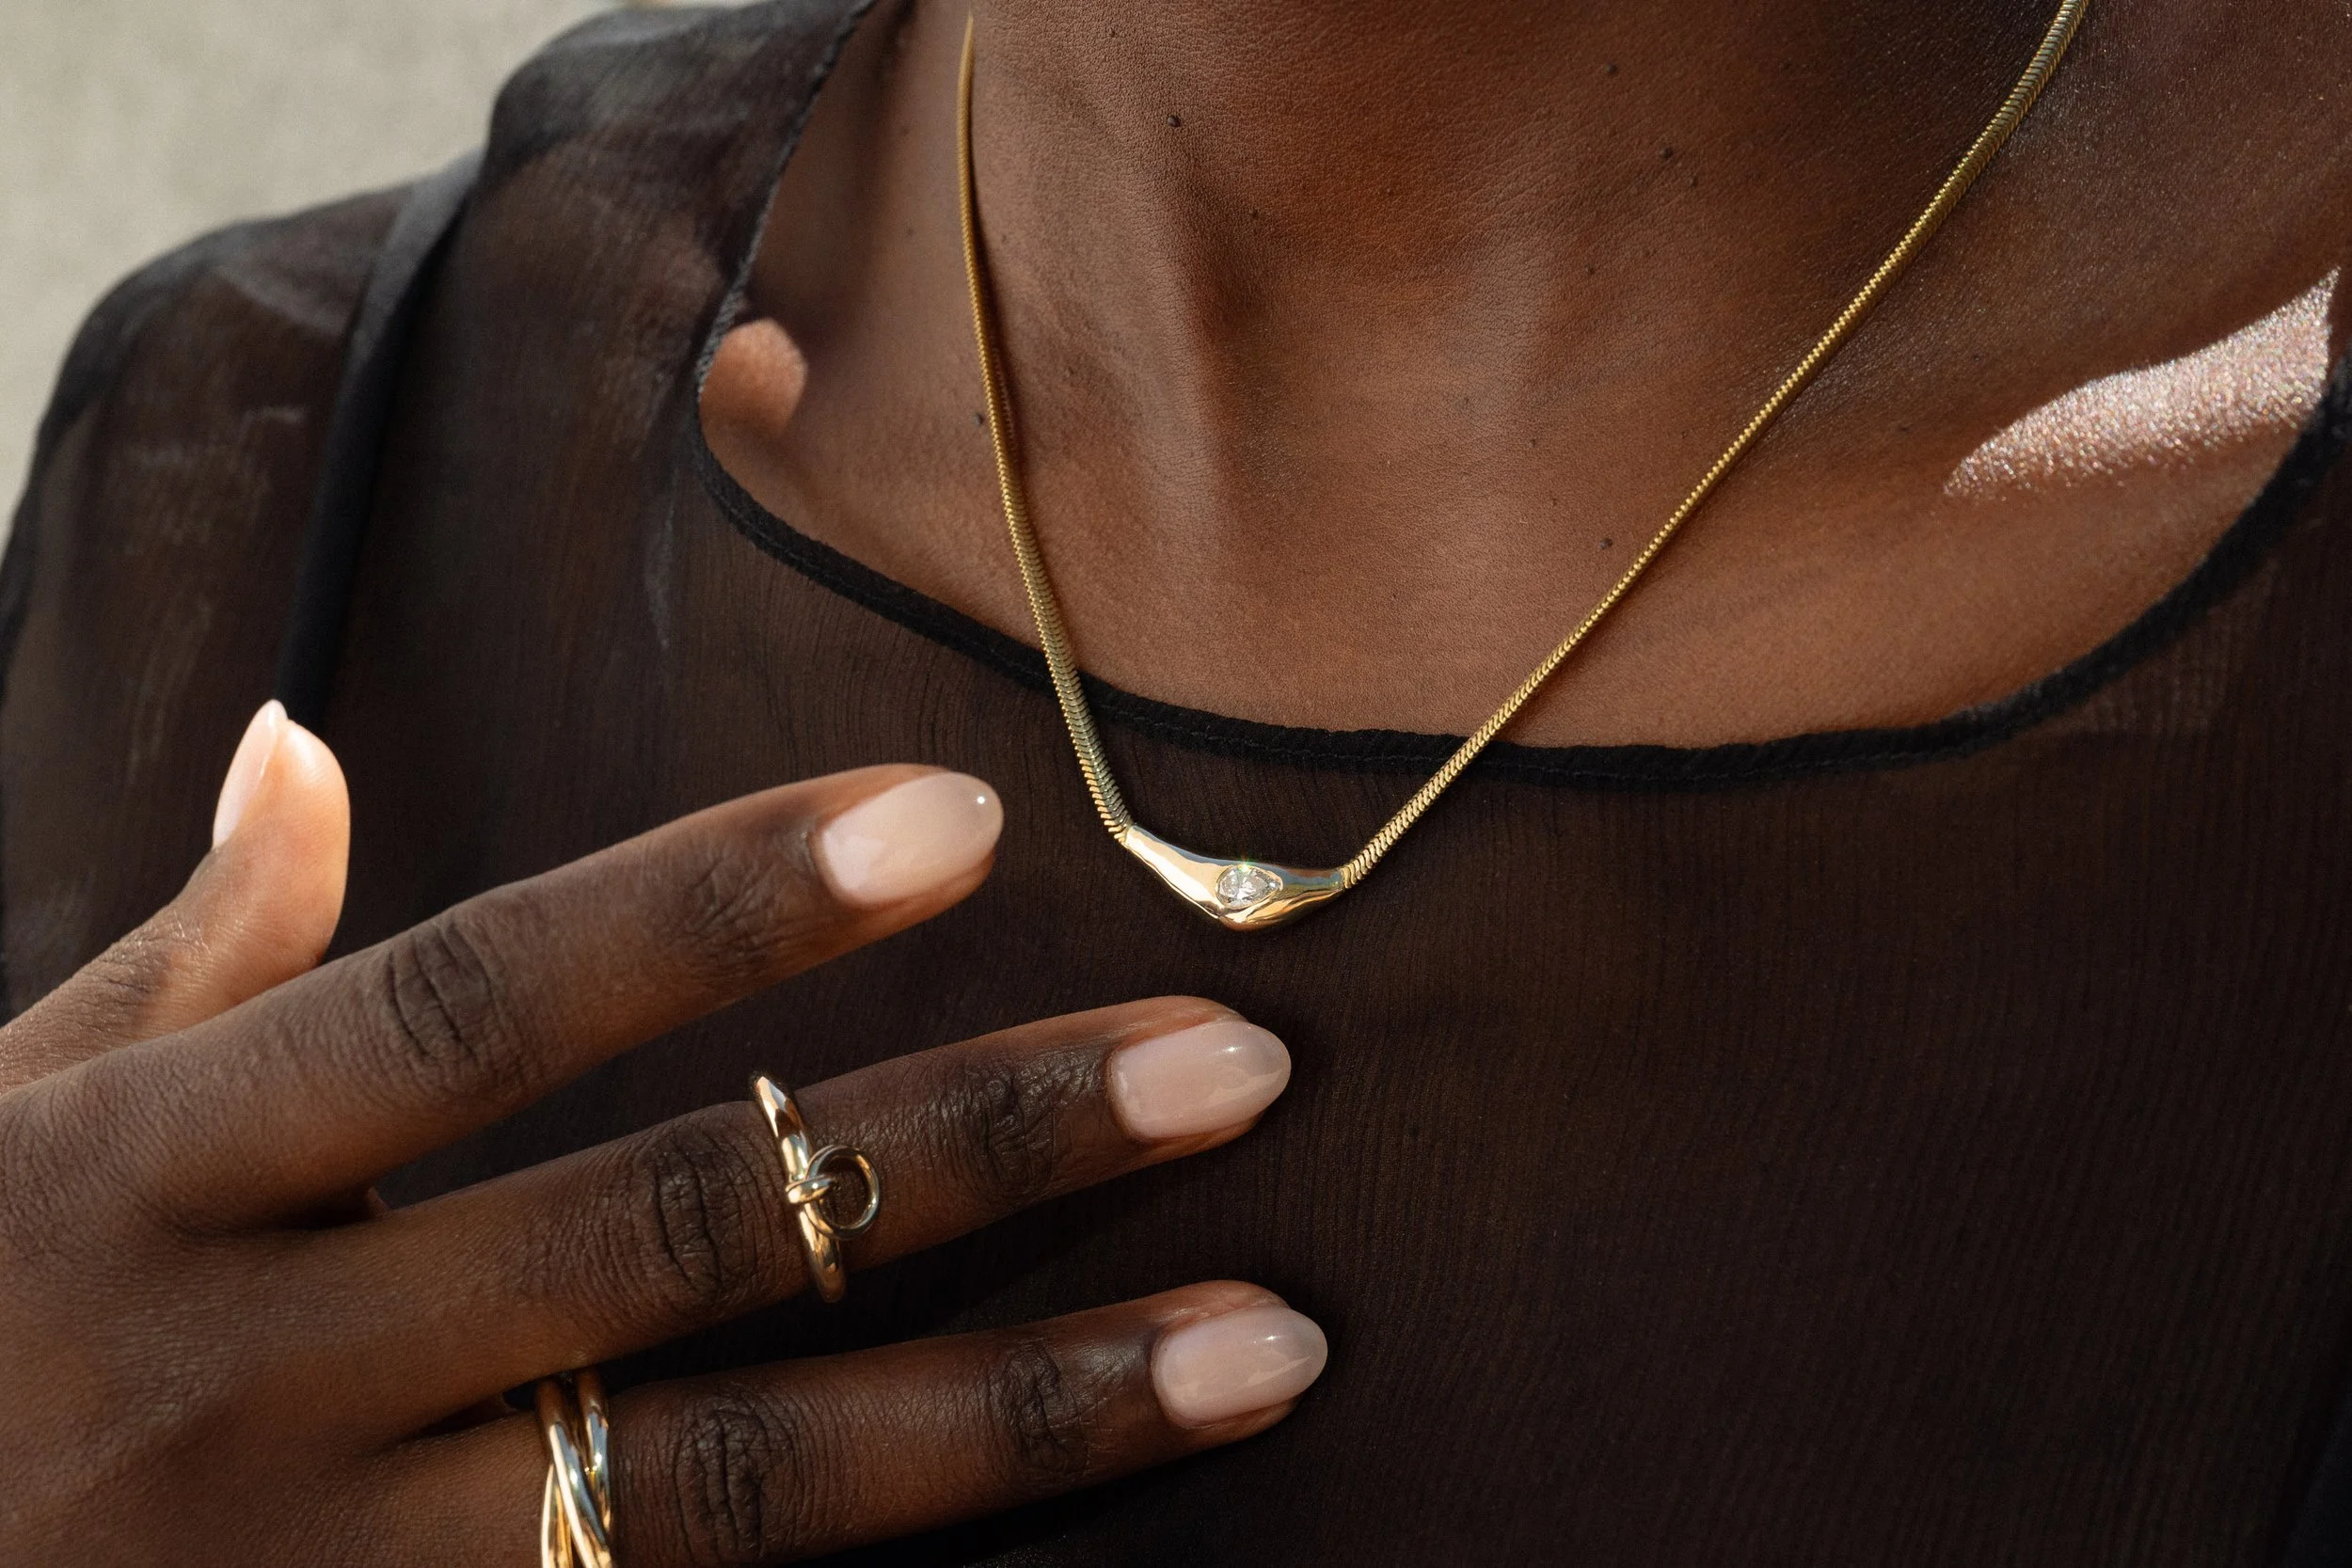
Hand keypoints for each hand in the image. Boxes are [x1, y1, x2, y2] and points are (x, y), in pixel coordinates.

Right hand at [0, 702, 1323, 1564]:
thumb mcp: (4, 1126)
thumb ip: (187, 958)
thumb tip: (298, 745)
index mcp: (157, 1177)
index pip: (485, 1004)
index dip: (721, 908)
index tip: (962, 818)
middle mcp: (256, 1378)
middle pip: (670, 1240)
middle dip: (970, 1150)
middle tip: (1240, 1068)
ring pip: (724, 1491)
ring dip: (1018, 1413)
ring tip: (1268, 1343)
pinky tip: (1096, 1560)